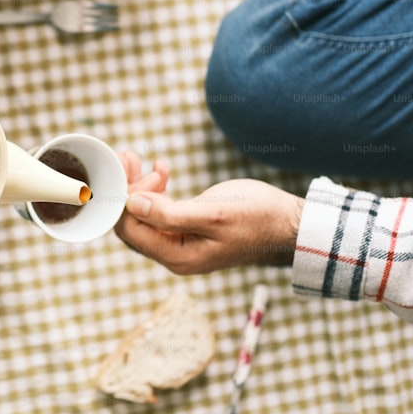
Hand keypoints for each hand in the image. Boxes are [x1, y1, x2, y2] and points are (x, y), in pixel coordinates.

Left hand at [113, 151, 303, 273]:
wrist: (291, 223)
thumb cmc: (259, 218)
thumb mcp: (214, 213)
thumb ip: (170, 213)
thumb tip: (132, 205)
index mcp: (177, 257)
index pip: (129, 230)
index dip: (121, 198)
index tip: (125, 168)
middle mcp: (174, 254)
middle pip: (133, 222)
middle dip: (127, 188)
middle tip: (132, 157)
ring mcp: (180, 242)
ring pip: (144, 213)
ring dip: (139, 185)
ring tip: (141, 158)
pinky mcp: (188, 229)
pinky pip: (160, 210)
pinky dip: (156, 189)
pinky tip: (162, 169)